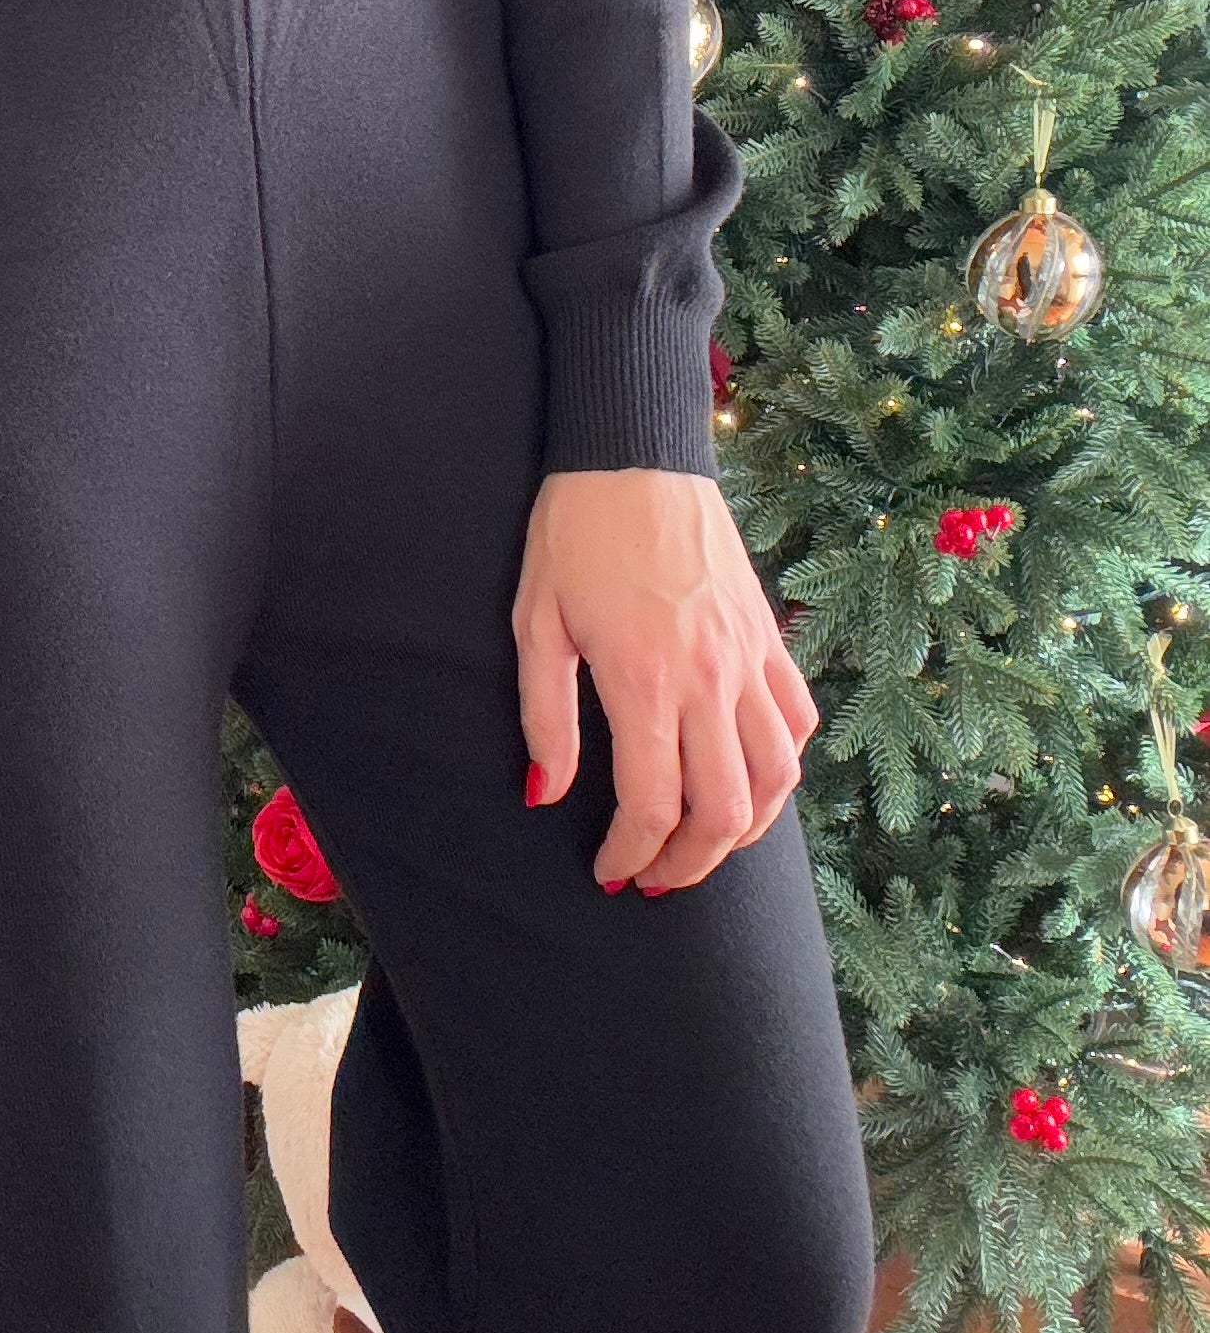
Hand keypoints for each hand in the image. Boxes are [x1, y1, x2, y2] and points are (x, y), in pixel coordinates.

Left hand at [513, 469, 814, 892]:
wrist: (635, 452)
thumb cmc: (573, 532)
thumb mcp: (535, 622)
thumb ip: (544, 717)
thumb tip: (545, 794)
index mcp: (643, 681)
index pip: (653, 807)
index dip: (631, 856)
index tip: (609, 873)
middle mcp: (709, 679)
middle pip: (725, 811)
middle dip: (689, 865)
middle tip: (654, 880)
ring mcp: (750, 658)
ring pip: (778, 778)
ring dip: (745, 830)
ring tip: (705, 846)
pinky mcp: (770, 635)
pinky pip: (797, 721)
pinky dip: (783, 767)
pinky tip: (751, 778)